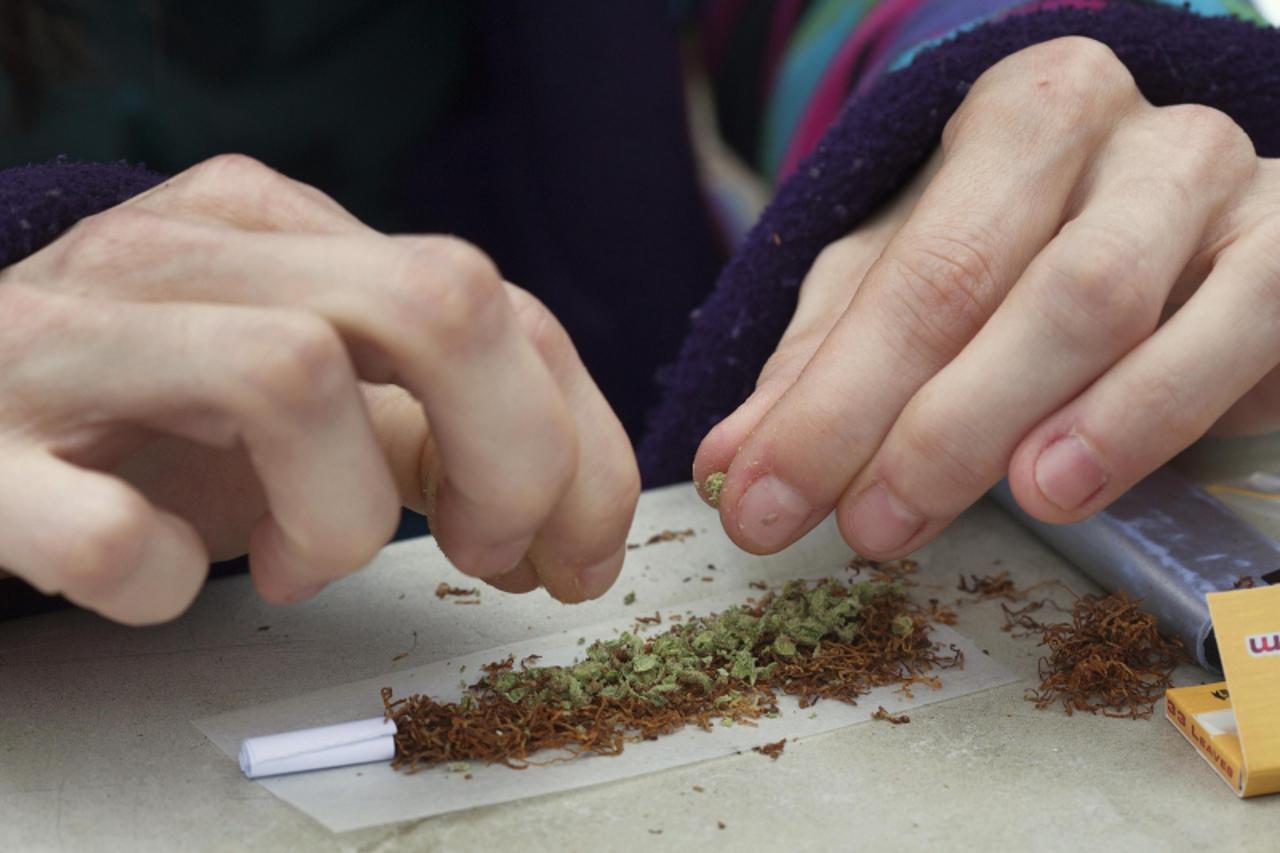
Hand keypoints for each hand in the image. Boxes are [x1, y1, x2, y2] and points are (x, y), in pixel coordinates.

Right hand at [0, 154, 638, 623]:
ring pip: (294, 376)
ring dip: (339, 521)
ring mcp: (77, 339)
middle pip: (439, 304)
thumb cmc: (141, 415)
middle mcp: (191, 254)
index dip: (577, 443)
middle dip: (513, 459)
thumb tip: (565, 507)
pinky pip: (108, 530)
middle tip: (486, 550)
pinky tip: (157, 576)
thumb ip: (431, 426)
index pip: (501, 305)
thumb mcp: (308, 398)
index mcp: (287, 233)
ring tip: (294, 561)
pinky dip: (158, 578)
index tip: (583, 549)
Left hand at [694, 37, 1279, 559]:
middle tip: (861, 529)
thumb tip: (731, 467)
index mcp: (1017, 119)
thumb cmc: (1031, 253)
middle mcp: (1123, 134)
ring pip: (1110, 302)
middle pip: (1001, 283)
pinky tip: (1074, 482)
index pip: (912, 274)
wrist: (1196, 220)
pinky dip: (1151, 414)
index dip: (829, 404)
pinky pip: (1239, 331)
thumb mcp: (916, 285)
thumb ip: (826, 366)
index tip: (761, 504)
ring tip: (982, 507)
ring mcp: (1225, 185)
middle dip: (920, 423)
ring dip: (1029, 420)